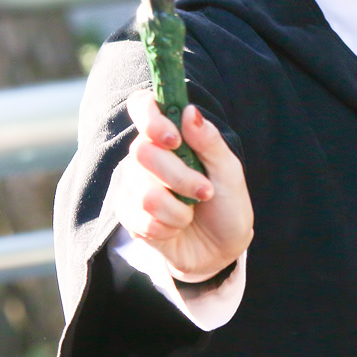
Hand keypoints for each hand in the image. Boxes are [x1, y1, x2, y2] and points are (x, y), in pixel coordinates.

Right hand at [107, 91, 253, 281]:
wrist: (219, 250)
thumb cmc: (226, 205)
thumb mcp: (229, 173)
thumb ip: (209, 142)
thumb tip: (190, 111)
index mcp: (171, 136)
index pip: (142, 107)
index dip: (150, 118)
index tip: (174, 139)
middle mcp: (146, 155)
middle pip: (143, 153)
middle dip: (180, 178)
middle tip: (203, 191)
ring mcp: (132, 184)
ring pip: (144, 193)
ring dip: (178, 210)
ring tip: (190, 213)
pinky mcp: (127, 214)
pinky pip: (140, 219)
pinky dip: (167, 228)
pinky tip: (175, 228)